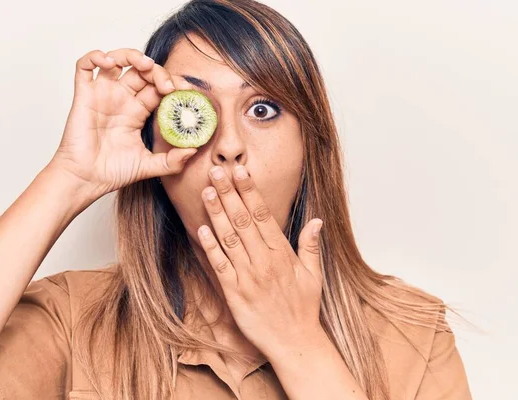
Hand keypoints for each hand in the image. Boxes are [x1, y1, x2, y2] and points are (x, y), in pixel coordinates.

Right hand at [48, 48, 196, 200]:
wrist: (86, 180)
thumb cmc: (112, 173)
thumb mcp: (150, 166)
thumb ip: (173, 161)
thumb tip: (195, 150)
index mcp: (137, 112)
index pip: (157, 87)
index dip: (171, 83)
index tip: (183, 91)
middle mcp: (121, 99)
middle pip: (141, 71)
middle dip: (156, 70)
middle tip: (166, 84)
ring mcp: (102, 95)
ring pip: (116, 60)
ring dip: (131, 55)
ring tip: (144, 64)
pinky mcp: (84, 95)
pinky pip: (85, 66)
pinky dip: (94, 56)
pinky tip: (107, 61)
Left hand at [196, 164, 325, 358]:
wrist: (294, 343)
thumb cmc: (303, 308)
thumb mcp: (313, 275)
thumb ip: (311, 246)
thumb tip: (316, 221)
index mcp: (282, 253)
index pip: (263, 214)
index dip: (249, 191)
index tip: (240, 171)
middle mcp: (264, 261)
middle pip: (243, 220)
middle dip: (228, 193)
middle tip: (217, 170)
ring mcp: (248, 276)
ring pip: (229, 238)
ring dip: (216, 213)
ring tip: (206, 191)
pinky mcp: (234, 293)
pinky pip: (220, 266)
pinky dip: (210, 247)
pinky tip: (201, 229)